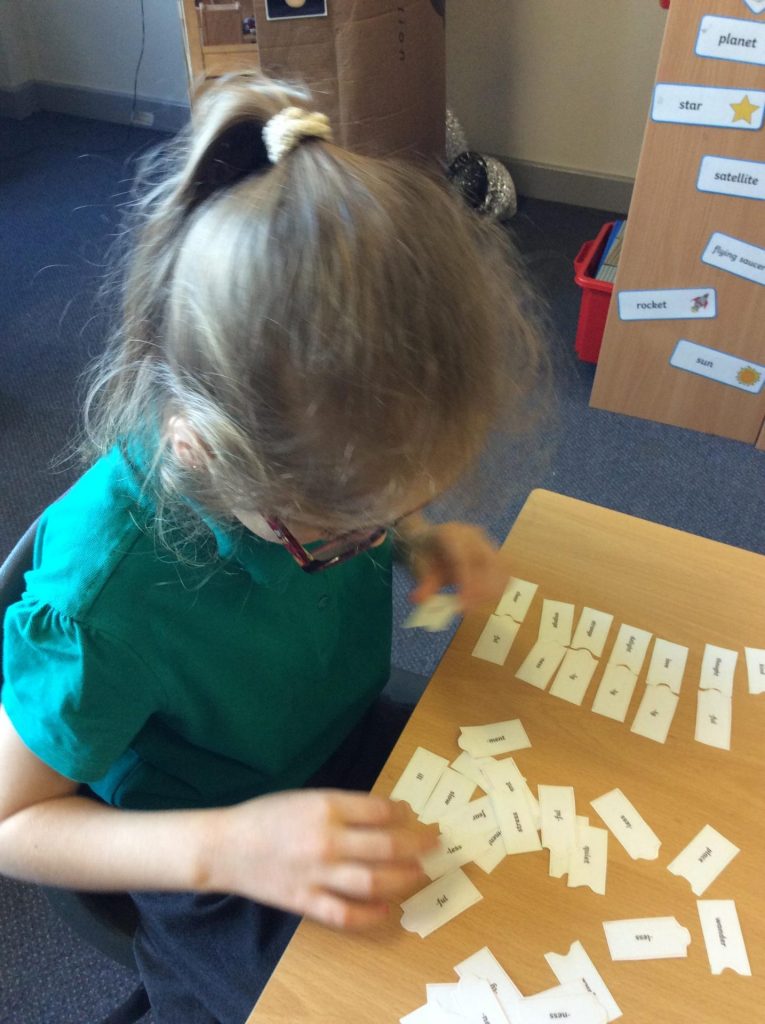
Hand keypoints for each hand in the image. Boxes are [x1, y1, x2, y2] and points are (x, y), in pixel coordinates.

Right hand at [209, 790, 436, 928]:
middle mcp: (326, 840)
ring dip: (403, 878)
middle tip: (435, 844)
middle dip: (417, 845)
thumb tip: (385, 814)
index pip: (379, 810)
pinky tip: (387, 910)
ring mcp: (317, 874)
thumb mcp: (307, 797)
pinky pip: (345, 914)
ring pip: (373, 881)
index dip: (403, 813)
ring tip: (420, 874)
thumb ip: (343, 806)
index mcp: (326, 806)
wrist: (226, 846)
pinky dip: (370, 915)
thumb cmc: (268, 815)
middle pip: (386, 847)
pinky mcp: (306, 901)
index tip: (413, 815)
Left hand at [407, 521, 510, 612]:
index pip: (462, 559)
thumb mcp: (420, 570)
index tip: (463, 605)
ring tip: (474, 604)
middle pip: (487, 562)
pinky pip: (504, 570)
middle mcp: (471, 535)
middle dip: (481, 589)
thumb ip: (424, 586)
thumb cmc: (426, 555)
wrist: (430, 540)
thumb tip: (421, 601)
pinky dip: (497, 586)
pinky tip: (485, 598)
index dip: (466, 583)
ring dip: (491, 590)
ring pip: (500, 567)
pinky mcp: (494, 551)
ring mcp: (485, 541)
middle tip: (468, 609)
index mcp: (450, 534)